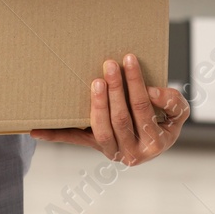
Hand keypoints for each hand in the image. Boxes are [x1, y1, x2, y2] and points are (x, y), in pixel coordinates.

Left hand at [30, 53, 187, 165]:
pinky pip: (74, 141)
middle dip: (115, 90)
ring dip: (96, 104)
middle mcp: (131, 153)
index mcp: (154, 143)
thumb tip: (152, 92)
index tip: (129, 60)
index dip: (136, 84)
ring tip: (95, 82)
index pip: (143, 109)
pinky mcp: (93, 147)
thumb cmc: (166, 122)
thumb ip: (172, 102)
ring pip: (100, 130)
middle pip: (121, 119)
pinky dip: (54, 135)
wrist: (154, 142)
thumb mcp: (178, 114)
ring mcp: (111, 152)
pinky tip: (36, 130)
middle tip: (109, 64)